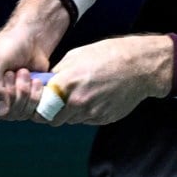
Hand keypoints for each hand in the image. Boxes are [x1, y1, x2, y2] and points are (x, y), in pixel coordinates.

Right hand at [0, 0, 68, 122]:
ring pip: (12, 115)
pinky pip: (28, 114)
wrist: (34, 40)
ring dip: (22, 92)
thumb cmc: (9, 45)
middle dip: (6, 94)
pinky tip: (35, 81)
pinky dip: (35, 97)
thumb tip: (0, 113)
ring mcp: (4, 104)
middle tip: (10, 73)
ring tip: (23, 72)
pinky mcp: (23, 105)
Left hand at [35, 34, 170, 125]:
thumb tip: (44, 84)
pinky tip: (94, 97)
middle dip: (52, 112)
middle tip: (56, 101)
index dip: (37, 105)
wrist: (138, 66)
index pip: (40, 107)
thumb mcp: (75, 56)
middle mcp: (77, 102)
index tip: (39, 101)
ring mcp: (91, 113)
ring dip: (69, 112)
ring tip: (79, 94)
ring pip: (70, 120)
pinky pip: (86, 120)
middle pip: (53, 118)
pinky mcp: (103, 119)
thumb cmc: (107, 55)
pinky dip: (85, 112)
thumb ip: (57, 73)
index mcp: (66, 83)